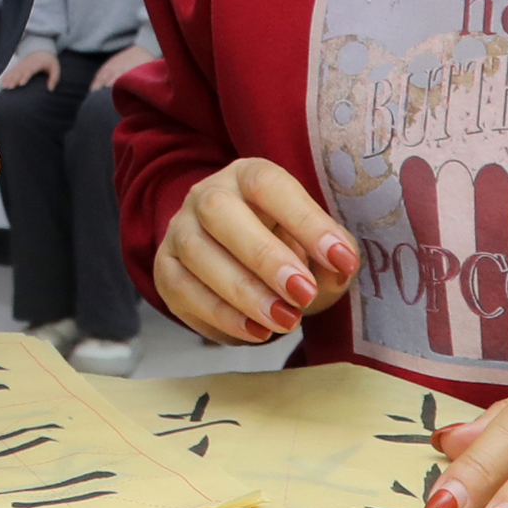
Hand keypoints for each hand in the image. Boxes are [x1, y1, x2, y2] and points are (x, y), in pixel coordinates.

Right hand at [0, 42, 60, 91]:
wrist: (42, 51)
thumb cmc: (49, 62)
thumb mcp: (55, 68)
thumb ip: (54, 78)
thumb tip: (50, 89)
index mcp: (37, 64)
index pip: (30, 70)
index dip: (25, 76)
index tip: (21, 83)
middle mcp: (28, 64)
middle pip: (20, 72)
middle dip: (14, 79)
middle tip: (10, 87)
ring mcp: (22, 65)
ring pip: (14, 72)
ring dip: (9, 79)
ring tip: (5, 87)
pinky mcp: (18, 66)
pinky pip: (11, 72)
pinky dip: (6, 77)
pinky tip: (2, 84)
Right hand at [154, 158, 358, 344]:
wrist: (242, 263)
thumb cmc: (288, 248)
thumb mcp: (317, 248)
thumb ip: (333, 256)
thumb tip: (341, 268)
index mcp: (249, 175)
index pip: (269, 185)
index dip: (305, 221)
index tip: (341, 259)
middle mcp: (207, 194)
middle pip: (220, 212)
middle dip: (264, 257)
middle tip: (303, 294)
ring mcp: (180, 230)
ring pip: (196, 253)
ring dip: (243, 293)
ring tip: (285, 321)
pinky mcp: (165, 269)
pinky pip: (182, 290)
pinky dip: (220, 316)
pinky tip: (256, 332)